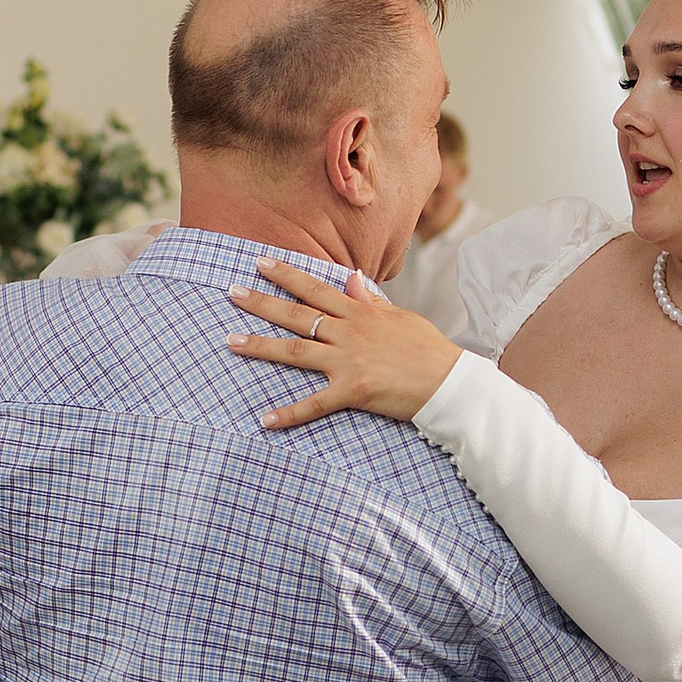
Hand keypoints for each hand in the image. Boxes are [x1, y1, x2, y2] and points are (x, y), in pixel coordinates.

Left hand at [225, 255, 461, 426]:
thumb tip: (352, 277)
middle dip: (262, 302)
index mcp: (360, 313)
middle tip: (231, 292)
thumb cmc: (430, 350)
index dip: (287, 274)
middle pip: (297, 314)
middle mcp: (349, 332)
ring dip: (261, 346)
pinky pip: (315, 403)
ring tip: (230, 342)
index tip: (260, 262)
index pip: (316, 288)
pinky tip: (264, 419)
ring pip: (296, 351)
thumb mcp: (401, 317)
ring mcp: (349, 361)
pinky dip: (289, 413)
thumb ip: (371, 300)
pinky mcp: (353, 391)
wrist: (450, 382)